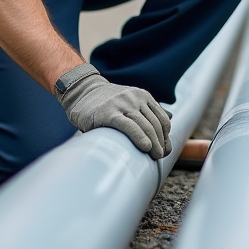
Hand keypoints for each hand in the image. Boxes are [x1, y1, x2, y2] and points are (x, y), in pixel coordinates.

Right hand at [55, 65, 171, 158]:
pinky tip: (145, 147)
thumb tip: (164, 133)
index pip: (162, 118)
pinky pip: (129, 126)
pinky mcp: (109, 113)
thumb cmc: (106, 105)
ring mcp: (122, 104)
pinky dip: (139, 137)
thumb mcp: (128, 103)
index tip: (166, 149)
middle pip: (154, 124)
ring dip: (154, 144)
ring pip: (145, 126)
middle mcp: (135, 98)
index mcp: (143, 96)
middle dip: (161, 142)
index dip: (166, 136)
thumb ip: (143, 114)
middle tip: (161, 156)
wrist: (82, 92)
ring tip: (155, 156)